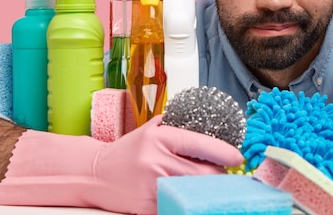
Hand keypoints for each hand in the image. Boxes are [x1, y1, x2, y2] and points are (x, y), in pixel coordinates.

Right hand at [0, 114, 243, 214]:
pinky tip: (194, 197)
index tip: (237, 158)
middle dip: (219, 174)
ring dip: (208, 189)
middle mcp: (156, 162)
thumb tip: (214, 127)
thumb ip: (179, 126)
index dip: (224, 152)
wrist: (94, 174)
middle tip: (225, 173)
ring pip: (195, 191)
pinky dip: (190, 202)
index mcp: (160, 138)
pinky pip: (179, 206)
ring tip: (211, 184)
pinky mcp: (149, 208)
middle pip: (204, 172)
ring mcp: (153, 187)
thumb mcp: (152, 129)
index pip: (201, 144)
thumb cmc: (129, 150)